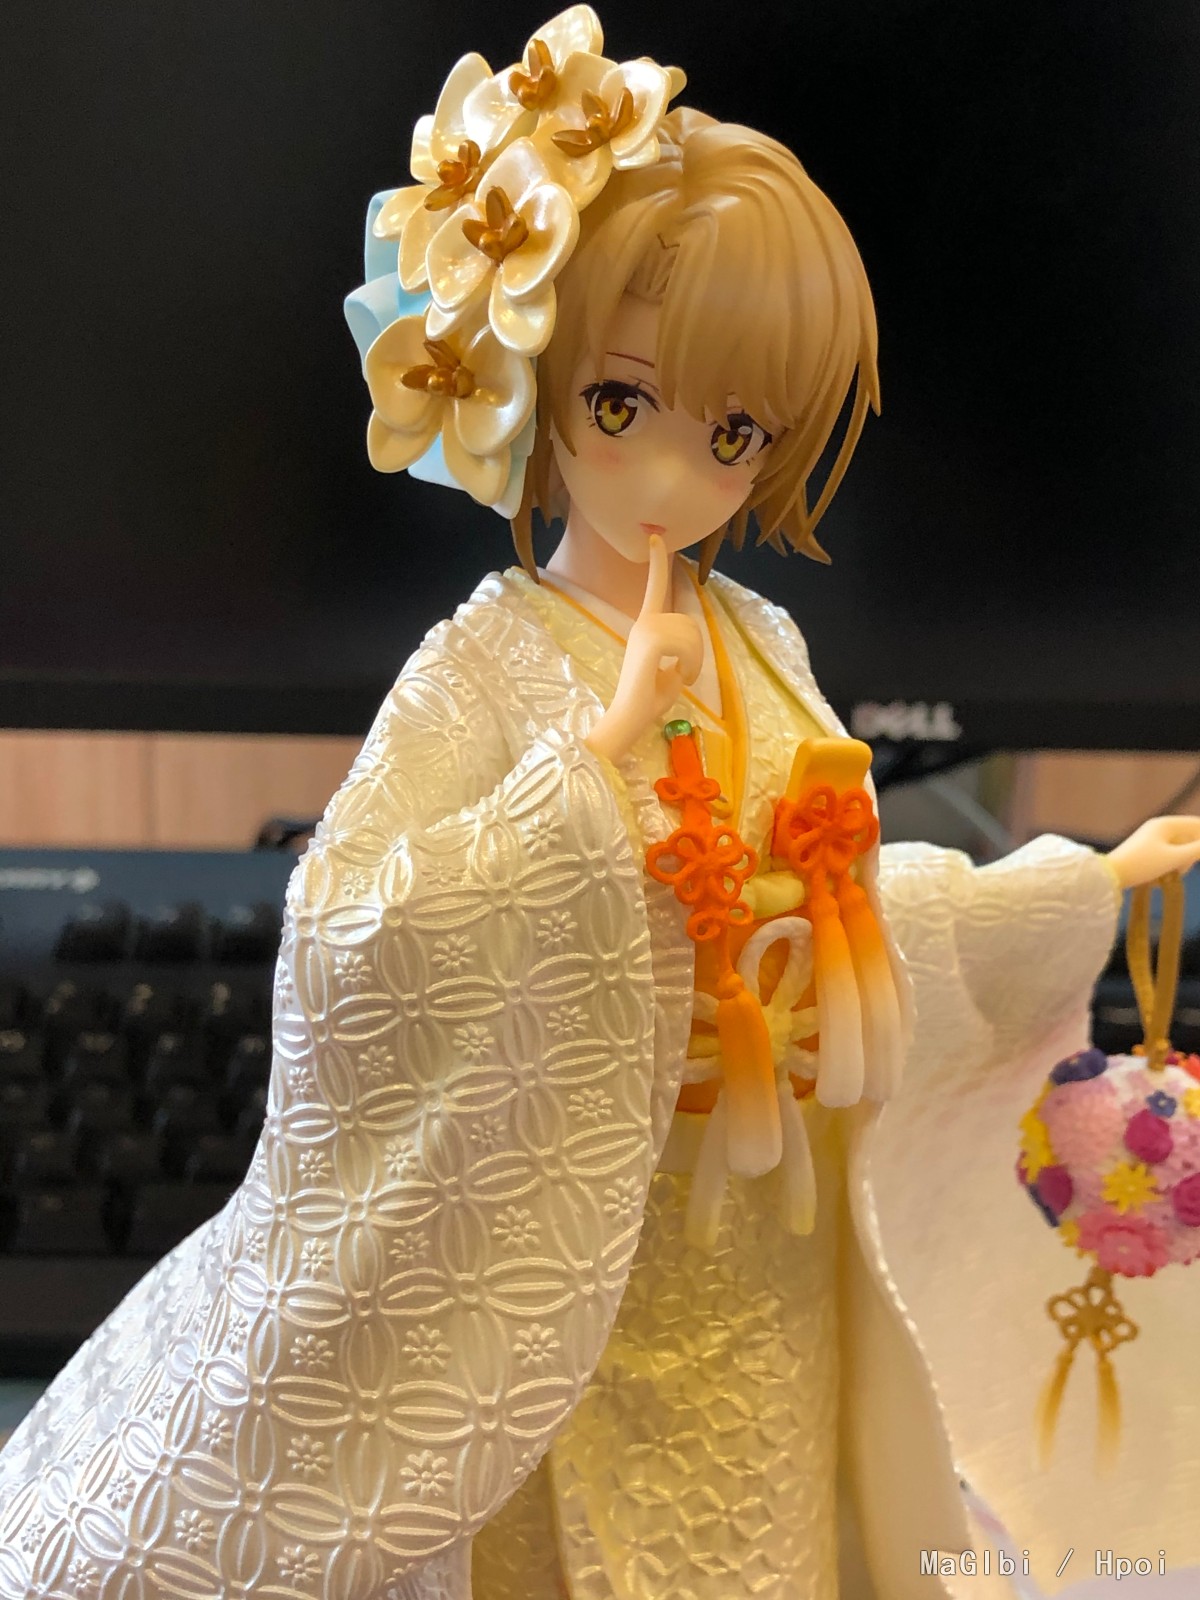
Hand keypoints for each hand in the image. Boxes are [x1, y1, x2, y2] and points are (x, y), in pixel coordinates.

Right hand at [585, 534, 704, 764]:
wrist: (627, 718)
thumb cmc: (647, 702)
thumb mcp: (670, 674)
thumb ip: (679, 657)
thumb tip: (685, 660)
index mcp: (646, 627)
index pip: (656, 589)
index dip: (658, 563)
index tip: (656, 537)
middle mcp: (644, 623)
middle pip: (690, 622)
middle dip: (696, 650)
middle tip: (683, 674)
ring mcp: (645, 629)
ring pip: (691, 634)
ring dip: (693, 660)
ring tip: (678, 677)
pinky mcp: (649, 640)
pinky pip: (686, 645)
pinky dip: (689, 665)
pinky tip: (675, 677)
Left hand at [1106, 815, 1199, 889]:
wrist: (1110, 874)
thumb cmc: (1143, 864)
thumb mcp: (1174, 858)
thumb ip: (1197, 850)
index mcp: (1166, 824)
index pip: (1197, 825)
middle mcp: (1158, 827)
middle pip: (1188, 838)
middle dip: (1190, 855)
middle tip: (1182, 870)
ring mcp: (1150, 838)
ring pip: (1177, 849)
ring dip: (1179, 863)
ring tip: (1172, 876)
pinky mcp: (1145, 850)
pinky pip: (1166, 855)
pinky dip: (1168, 865)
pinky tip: (1161, 878)